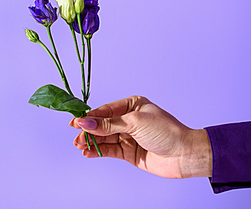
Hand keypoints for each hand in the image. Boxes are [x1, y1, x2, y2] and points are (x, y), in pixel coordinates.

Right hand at [69, 96, 211, 178]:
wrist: (185, 155)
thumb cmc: (166, 132)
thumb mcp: (135, 123)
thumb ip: (108, 125)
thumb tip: (86, 122)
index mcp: (132, 105)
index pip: (105, 110)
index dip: (90, 117)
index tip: (76, 122)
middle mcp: (128, 120)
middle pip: (102, 125)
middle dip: (89, 131)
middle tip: (77, 137)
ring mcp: (128, 136)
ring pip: (104, 138)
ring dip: (91, 142)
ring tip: (80, 146)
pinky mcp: (128, 152)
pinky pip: (109, 150)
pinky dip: (98, 151)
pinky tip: (88, 152)